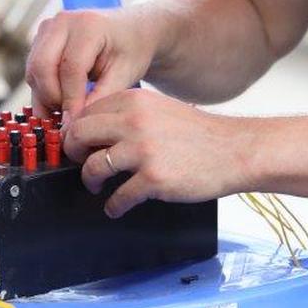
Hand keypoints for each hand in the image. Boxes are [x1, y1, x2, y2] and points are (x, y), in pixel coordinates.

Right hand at [26, 7, 158, 119]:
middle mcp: (62, 21)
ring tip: (65, 114)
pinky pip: (33, 70)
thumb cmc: (131, 51)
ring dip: (45, 97)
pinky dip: (42, 90)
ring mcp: (48, 28)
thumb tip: (73, 124)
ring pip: (33, 70)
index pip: (70, 68)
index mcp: (88, 25)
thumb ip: (99, 98)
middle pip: (42, 66)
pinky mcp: (40, 38)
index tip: (75, 126)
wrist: (131, 30)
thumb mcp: (124, 75)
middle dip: (52, 99)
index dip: (70, 100)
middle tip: (67, 121)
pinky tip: (59, 104)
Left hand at [64, 88, 249, 217]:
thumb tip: (93, 130)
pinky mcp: (153, 178)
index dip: (77, 130)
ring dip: (90, 180)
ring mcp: (143, 150)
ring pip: (92, 167)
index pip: (87, 112)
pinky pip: (117, 197)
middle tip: (78, 162)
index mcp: (135, 101)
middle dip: (73, 152)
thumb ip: (129, 114)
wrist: (234, 151)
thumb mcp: (160, 109)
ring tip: (97, 185)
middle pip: (80, 136)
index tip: (77, 143)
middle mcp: (135, 121)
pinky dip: (113, 206)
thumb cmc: (199, 134)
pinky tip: (117, 206)